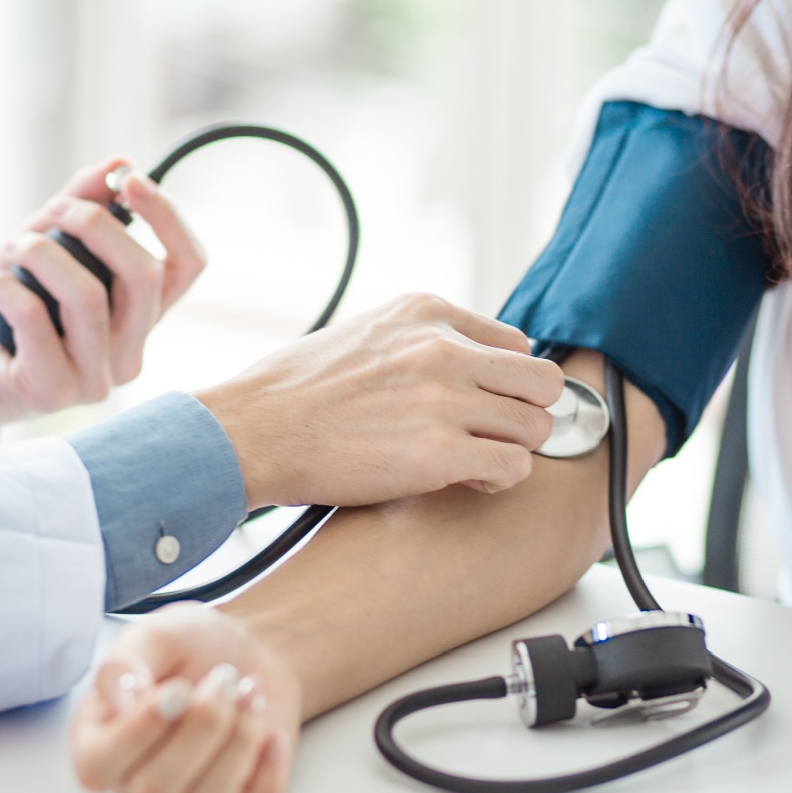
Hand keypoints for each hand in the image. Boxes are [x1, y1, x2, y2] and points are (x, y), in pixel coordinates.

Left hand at [0, 158, 206, 444]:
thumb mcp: (40, 244)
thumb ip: (79, 207)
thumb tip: (118, 163)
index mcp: (138, 318)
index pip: (187, 266)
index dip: (168, 216)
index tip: (128, 181)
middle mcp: (128, 353)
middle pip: (146, 276)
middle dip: (97, 224)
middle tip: (54, 211)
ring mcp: (95, 380)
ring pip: (91, 298)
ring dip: (43, 253)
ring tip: (14, 247)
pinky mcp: (52, 393)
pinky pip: (36, 320)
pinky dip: (5, 286)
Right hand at [72, 606, 303, 792]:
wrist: (246, 652)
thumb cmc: (192, 646)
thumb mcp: (154, 635)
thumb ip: (125, 663)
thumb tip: (122, 698)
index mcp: (100, 738)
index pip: (97, 767)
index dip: (138, 733)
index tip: (178, 689)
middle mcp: (135, 780)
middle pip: (155, 789)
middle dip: (202, 725)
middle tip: (225, 678)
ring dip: (237, 743)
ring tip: (250, 692)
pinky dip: (267, 779)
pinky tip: (271, 734)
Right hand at [195, 293, 563, 507]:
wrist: (250, 431)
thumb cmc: (293, 392)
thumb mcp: (363, 333)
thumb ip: (418, 340)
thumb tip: (462, 362)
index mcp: (426, 311)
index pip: (516, 342)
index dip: (504, 381)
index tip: (482, 403)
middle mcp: (443, 347)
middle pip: (541, 381)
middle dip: (524, 413)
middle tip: (491, 436)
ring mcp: (445, 399)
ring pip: (537, 426)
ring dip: (512, 450)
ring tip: (473, 462)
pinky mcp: (440, 452)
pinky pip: (515, 468)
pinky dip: (498, 480)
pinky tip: (465, 481)